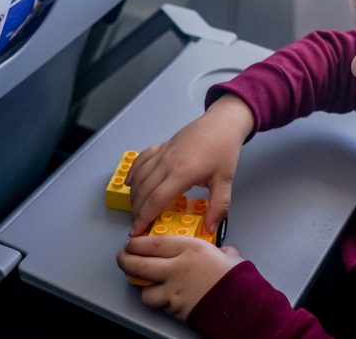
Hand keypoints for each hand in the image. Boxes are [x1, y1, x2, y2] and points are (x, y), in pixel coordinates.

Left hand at [117, 236, 243, 320]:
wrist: (240, 304)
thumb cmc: (237, 279)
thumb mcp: (228, 255)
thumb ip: (219, 251)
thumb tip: (221, 252)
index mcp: (191, 248)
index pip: (153, 242)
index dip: (137, 242)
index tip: (132, 241)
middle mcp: (177, 267)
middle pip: (139, 263)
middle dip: (126, 260)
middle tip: (123, 257)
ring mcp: (173, 290)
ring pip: (144, 288)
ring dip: (141, 285)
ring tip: (143, 282)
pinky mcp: (174, 308)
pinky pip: (157, 303)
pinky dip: (157, 300)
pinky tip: (161, 296)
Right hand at [126, 95, 255, 234]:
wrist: (223, 122)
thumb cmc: (224, 150)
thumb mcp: (225, 180)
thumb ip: (218, 206)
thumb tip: (210, 229)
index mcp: (182, 173)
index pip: (155, 201)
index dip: (144, 218)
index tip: (136, 232)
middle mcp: (167, 163)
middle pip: (144, 191)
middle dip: (137, 211)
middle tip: (136, 226)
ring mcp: (162, 152)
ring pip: (140, 176)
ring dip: (134, 195)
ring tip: (135, 210)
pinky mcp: (162, 145)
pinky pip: (141, 160)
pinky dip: (133, 172)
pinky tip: (130, 183)